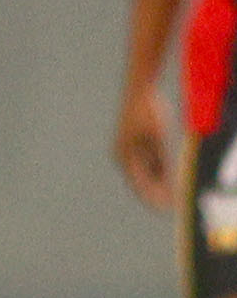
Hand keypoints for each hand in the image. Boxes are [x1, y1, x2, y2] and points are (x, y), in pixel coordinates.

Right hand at [115, 85, 176, 211]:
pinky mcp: (136, 143)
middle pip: (141, 182)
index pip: (139, 185)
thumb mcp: (158, 138)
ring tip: (175, 196)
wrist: (140, 90)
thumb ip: (163, 160)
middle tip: (174, 205)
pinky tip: (172, 180)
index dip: (153, 198)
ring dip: (159, 185)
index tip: (167, 208)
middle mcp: (123, 156)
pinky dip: (160, 173)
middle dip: (157, 194)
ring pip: (145, 174)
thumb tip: (168, 182)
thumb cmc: (148, 112)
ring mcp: (129, 150)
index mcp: (124, 156)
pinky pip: (148, 164)